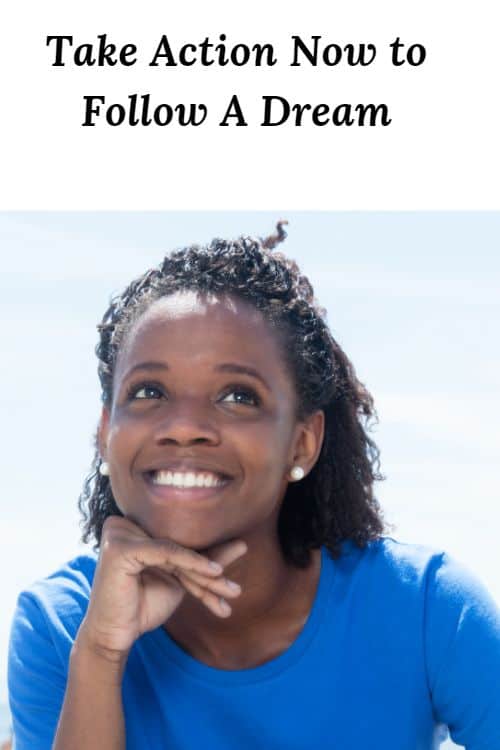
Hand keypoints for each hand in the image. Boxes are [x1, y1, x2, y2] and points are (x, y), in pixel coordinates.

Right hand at [78, 516, 246, 657]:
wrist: (113, 637)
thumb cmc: (142, 607)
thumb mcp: (180, 581)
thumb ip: (205, 561)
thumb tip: (242, 543)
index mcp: (136, 527)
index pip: (179, 540)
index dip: (207, 562)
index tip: (232, 582)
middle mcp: (125, 523)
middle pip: (178, 544)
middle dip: (208, 571)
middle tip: (234, 591)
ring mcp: (120, 532)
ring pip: (176, 548)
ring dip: (205, 572)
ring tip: (231, 591)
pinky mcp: (119, 546)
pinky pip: (165, 550)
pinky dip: (191, 562)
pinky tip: (214, 573)